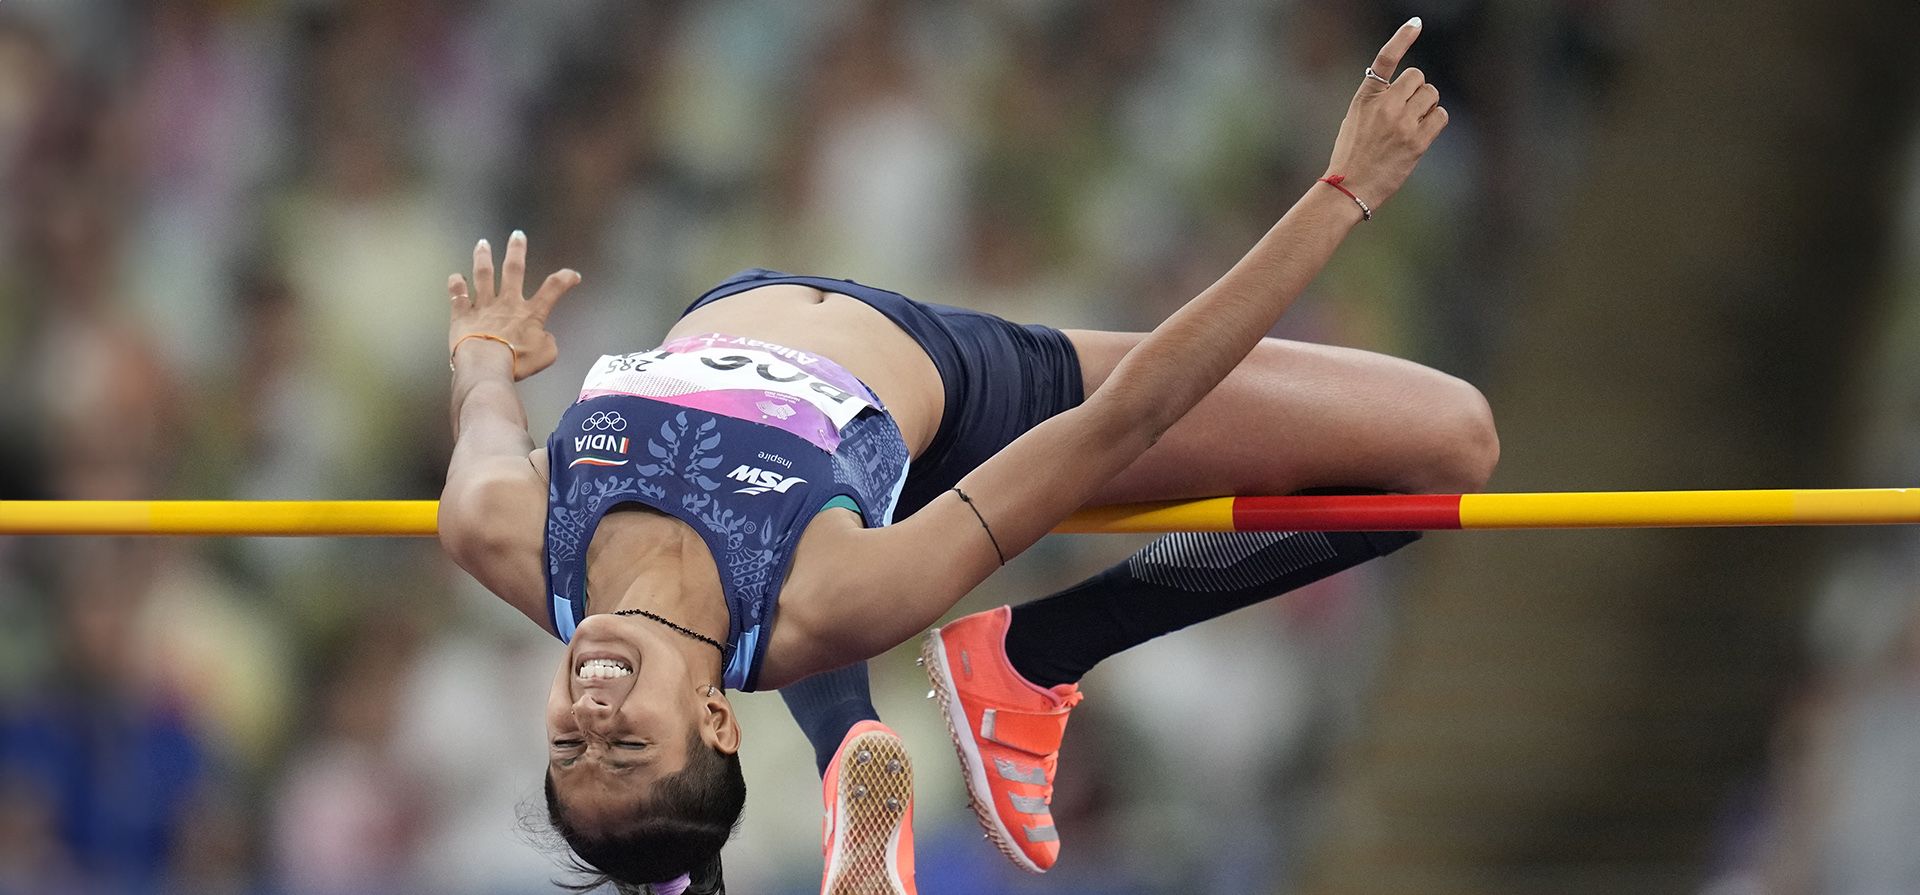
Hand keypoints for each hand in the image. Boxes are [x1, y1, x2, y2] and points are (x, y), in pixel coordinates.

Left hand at [447, 231, 579, 380]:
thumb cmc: (517, 361)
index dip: (565, 279)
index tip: (573, 275)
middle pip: (514, 270)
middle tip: (517, 235)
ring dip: (483, 258)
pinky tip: (455, 277)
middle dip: (517, 251)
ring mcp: (483, 307)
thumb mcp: (546, 355)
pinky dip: (455, 286)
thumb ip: (548, 342)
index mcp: (531, 313)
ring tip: (482, 244)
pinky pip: (457, 296)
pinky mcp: (462, 316)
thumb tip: (544, 336)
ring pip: (483, 275)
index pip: (553, 289)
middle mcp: (507, 304)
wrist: (486, 364)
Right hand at [1322, 18, 1447, 213]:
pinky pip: (1440, 116)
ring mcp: (1402, 123)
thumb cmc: (1351, 156)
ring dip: (1427, 105)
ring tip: (1413, 124)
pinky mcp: (1417, 141)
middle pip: (1418, 77)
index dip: (1402, 38)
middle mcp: (1385, 105)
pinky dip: (1435, 121)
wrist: (1348, 188)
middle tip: (1408, 110)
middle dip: (1417, 90)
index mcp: (1366, 97)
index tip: (1416, 23)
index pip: (1386, 59)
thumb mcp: (1355, 119)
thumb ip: (1380, 101)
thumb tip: (1411, 92)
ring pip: (1432, 95)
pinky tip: (1421, 133)